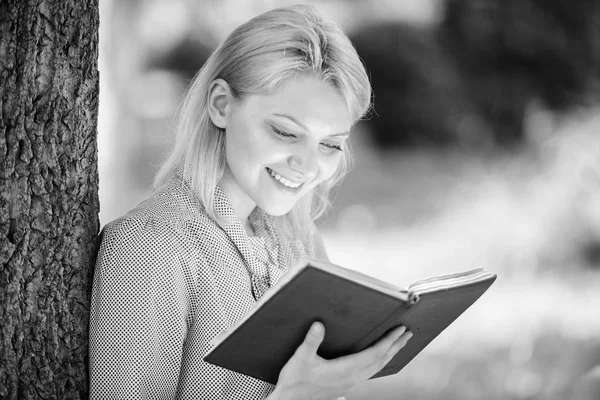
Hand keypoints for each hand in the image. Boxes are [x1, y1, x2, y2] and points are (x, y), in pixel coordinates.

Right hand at [268, 323, 412, 399]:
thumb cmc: (295, 381)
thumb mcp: (300, 358)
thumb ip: (311, 341)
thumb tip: (319, 326)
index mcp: (344, 370)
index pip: (374, 353)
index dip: (388, 341)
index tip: (399, 330)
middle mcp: (352, 378)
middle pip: (381, 361)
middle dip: (395, 346)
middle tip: (407, 334)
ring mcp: (350, 383)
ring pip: (377, 368)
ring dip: (390, 354)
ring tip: (398, 344)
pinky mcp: (346, 384)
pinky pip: (370, 372)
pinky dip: (380, 362)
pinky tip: (379, 359)